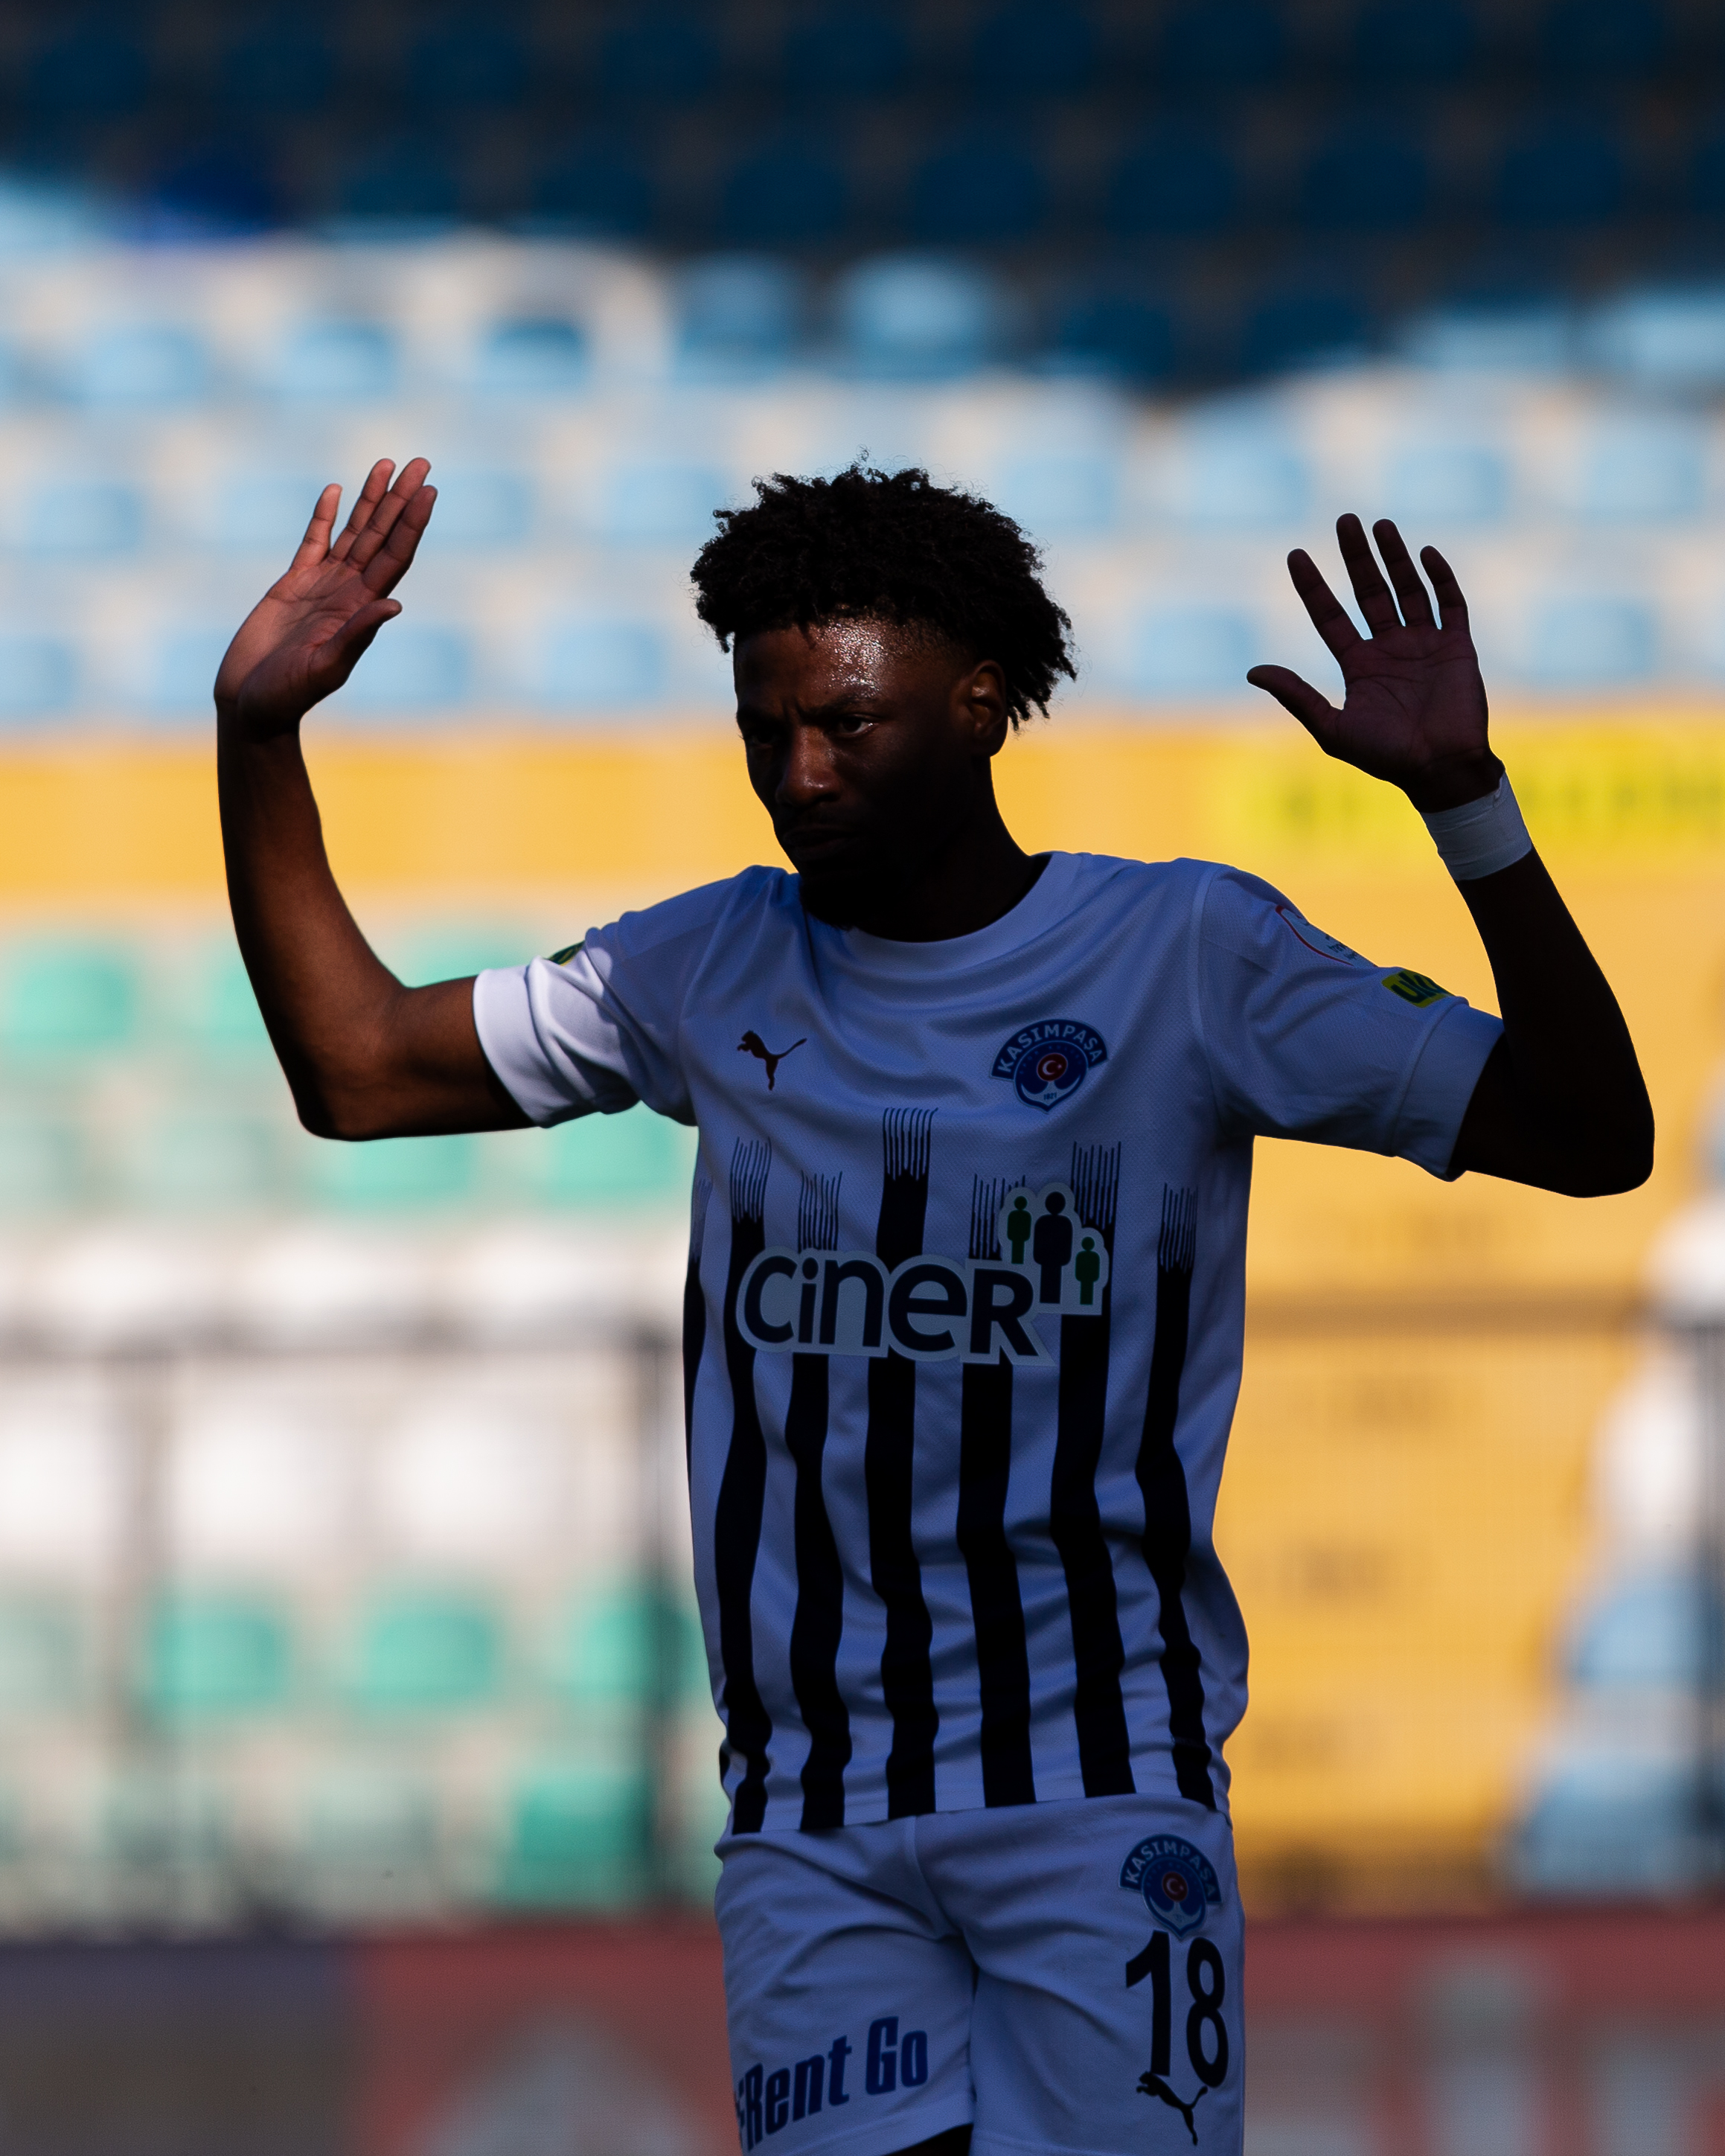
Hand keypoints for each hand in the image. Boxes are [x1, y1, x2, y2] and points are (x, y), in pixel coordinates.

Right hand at [214, 459, 435, 737]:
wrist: (251, 704)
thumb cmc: (287, 696)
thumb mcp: (326, 667)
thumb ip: (357, 636)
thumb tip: (393, 605)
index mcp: (361, 609)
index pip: (395, 557)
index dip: (412, 524)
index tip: (429, 492)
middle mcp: (348, 592)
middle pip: (381, 536)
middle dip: (401, 500)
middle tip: (422, 463)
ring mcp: (322, 586)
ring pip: (353, 532)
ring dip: (372, 500)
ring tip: (387, 464)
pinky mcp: (292, 585)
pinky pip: (313, 542)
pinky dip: (325, 516)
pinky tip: (338, 491)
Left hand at [1246, 514, 1501, 811]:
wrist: (1441, 771)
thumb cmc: (1386, 758)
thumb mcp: (1333, 729)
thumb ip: (1296, 697)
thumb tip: (1252, 671)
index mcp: (1358, 666)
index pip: (1330, 615)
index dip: (1313, 585)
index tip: (1295, 554)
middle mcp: (1389, 649)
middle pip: (1368, 591)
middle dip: (1357, 557)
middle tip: (1345, 520)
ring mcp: (1424, 645)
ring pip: (1408, 590)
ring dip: (1395, 558)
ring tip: (1380, 525)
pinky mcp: (1458, 647)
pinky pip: (1450, 604)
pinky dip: (1441, 578)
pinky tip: (1426, 553)